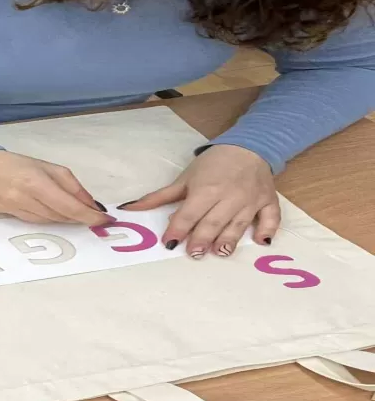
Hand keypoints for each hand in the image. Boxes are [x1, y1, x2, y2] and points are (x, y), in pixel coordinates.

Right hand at [0, 150, 113, 224]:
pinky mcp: (5, 217)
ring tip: (71, 212)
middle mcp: (24, 198)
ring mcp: (13, 209)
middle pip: (60, 216)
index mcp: (36, 182)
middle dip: (79, 217)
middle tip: (93, 216)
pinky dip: (48, 219)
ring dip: (64, 219)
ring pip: (48, 221)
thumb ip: (70, 184)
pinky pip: (34, 222)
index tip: (105, 221)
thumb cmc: (15, 164)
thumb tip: (90, 204)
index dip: (89, 216)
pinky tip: (52, 213)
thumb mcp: (46, 166)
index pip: (69, 206)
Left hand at [121, 144, 278, 256]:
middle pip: (213, 221)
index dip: (178, 228)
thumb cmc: (213, 165)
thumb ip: (159, 197)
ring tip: (219, 253)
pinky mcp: (268, 201)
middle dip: (202, 238)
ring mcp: (250, 200)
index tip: (169, 242)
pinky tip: (262, 242)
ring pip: (239, 223)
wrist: (249, 146)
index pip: (189, 213)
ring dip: (229, 239)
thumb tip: (129, 208)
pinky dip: (268, 229)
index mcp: (206, 190)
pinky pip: (271, 217)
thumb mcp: (185, 179)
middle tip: (193, 254)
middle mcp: (229, 196)